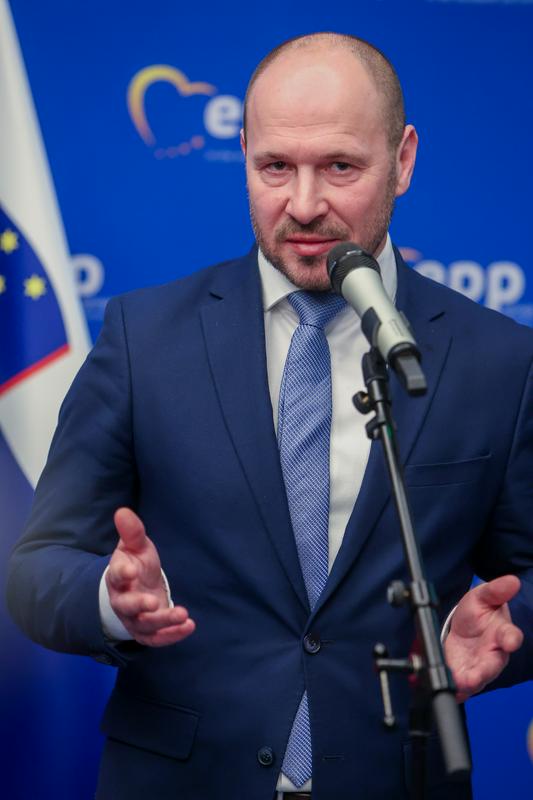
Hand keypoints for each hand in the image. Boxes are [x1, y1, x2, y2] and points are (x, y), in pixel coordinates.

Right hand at [106, 507, 195, 645]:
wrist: (138, 587)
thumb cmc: (136, 563)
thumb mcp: (136, 545)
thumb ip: (132, 531)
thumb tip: (122, 511)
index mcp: (117, 577)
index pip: (115, 575)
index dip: (122, 573)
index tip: (131, 570)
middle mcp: (123, 601)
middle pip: (126, 606)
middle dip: (138, 605)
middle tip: (152, 602)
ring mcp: (134, 618)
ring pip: (144, 625)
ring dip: (163, 621)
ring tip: (183, 614)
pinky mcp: (147, 631)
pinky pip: (157, 638)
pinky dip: (172, 635)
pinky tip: (189, 626)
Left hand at [444, 575, 522, 701]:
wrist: (465, 626)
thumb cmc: (479, 612)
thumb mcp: (483, 596)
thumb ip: (495, 590)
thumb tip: (512, 581)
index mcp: (502, 633)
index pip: (511, 636)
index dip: (511, 639)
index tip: (511, 641)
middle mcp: (494, 654)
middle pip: (493, 666)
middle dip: (484, 672)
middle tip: (475, 677)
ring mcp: (480, 667)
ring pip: (478, 679)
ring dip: (468, 683)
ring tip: (460, 684)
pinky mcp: (465, 674)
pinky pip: (462, 685)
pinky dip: (456, 688)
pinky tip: (450, 689)